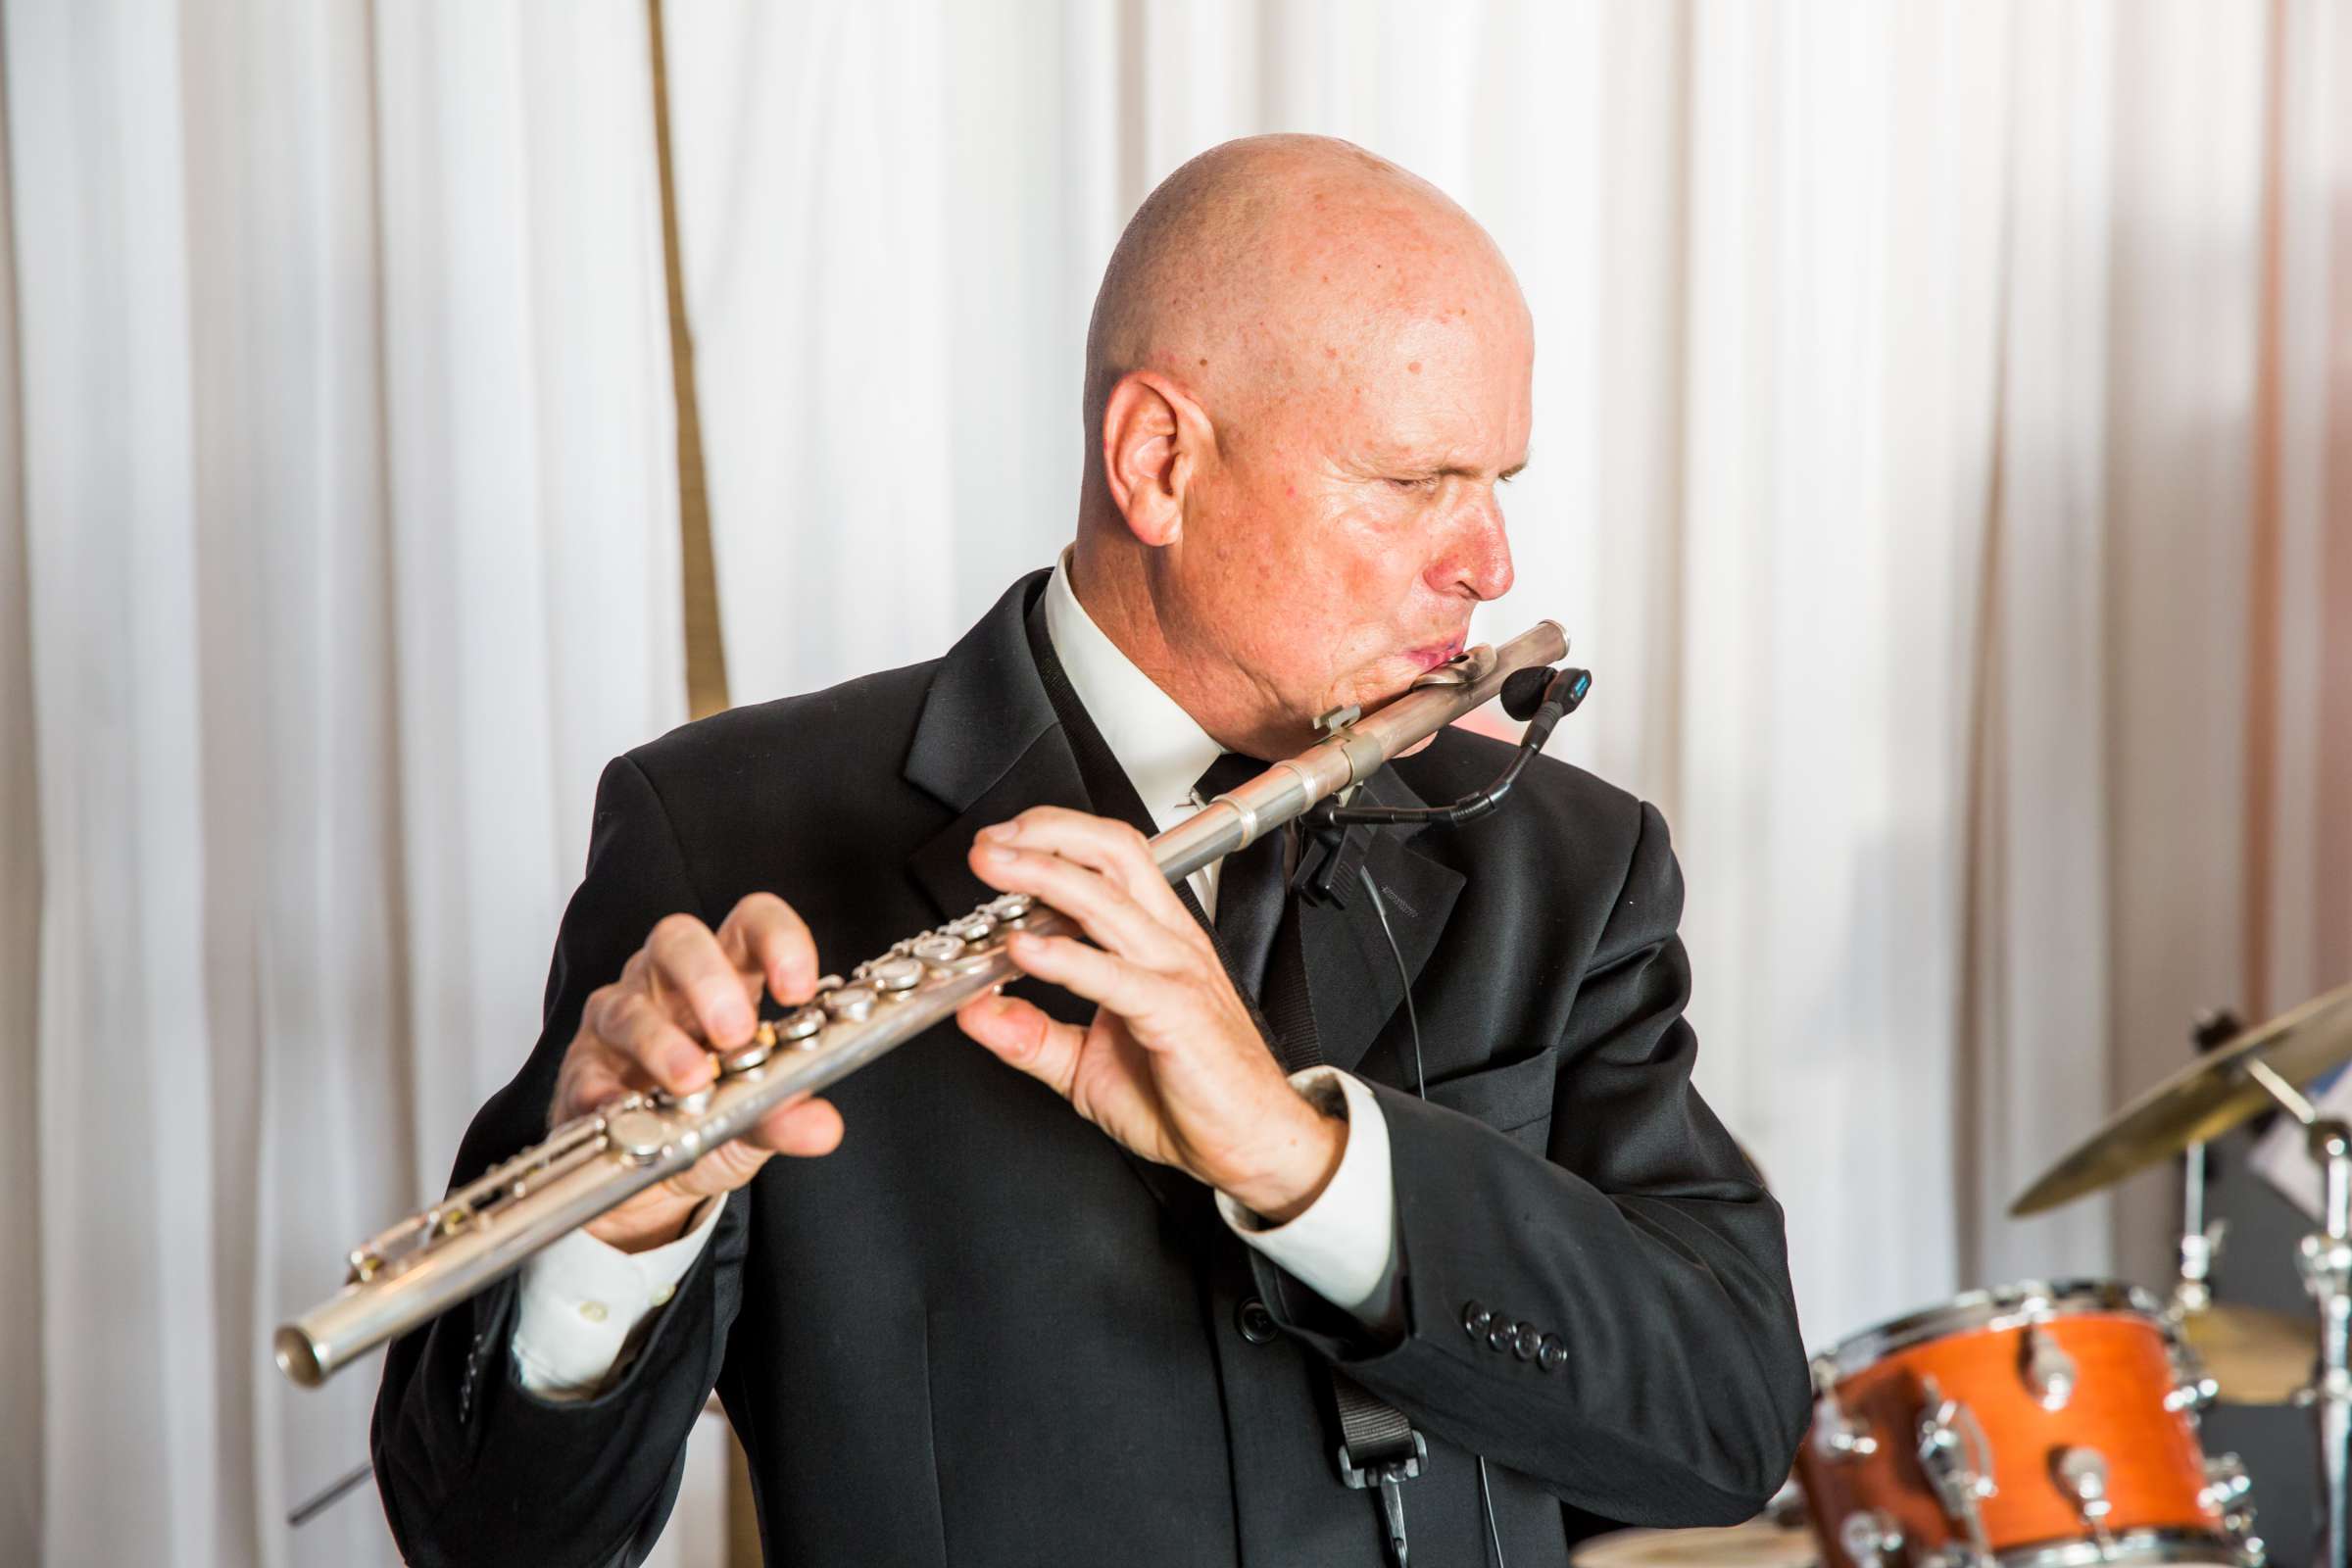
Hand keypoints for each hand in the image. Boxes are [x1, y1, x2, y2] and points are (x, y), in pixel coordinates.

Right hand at [553, 893, 844, 1251]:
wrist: (650, 1175)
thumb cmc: (708, 1119)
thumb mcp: (756, 1120)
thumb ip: (786, 1115)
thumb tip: (823, 1127)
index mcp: (724, 977)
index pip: (750, 925)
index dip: (777, 941)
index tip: (798, 988)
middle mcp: (665, 986)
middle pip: (678, 941)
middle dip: (708, 980)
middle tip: (737, 1031)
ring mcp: (617, 1023)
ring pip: (628, 1007)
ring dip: (661, 1044)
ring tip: (692, 1082)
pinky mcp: (579, 1074)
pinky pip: (585, 1074)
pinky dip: (605, 1093)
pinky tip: (626, 1112)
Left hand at [955, 807, 1344, 1220]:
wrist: (1251, 1142)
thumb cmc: (1192, 1097)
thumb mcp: (1086, 1066)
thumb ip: (1030, 1036)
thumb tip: (974, 1011)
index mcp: (1154, 941)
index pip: (1107, 860)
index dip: (1050, 839)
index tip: (996, 848)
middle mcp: (1167, 943)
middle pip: (1112, 854)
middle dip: (1045, 834)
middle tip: (989, 844)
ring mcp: (1175, 973)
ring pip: (1108, 898)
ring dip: (1043, 875)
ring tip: (995, 869)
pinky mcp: (1176, 1013)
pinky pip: (1115, 975)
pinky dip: (1065, 957)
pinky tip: (1025, 950)